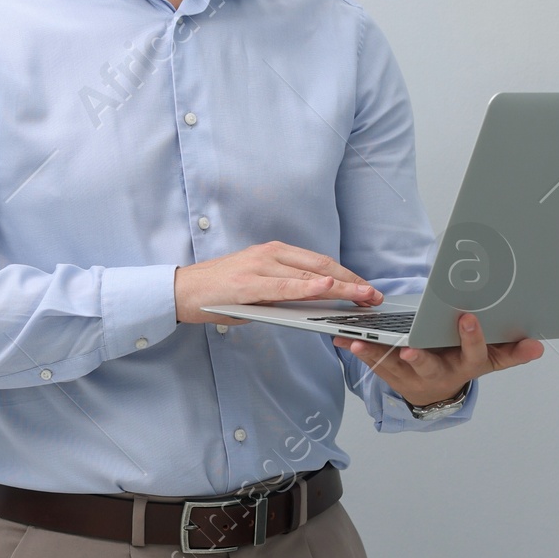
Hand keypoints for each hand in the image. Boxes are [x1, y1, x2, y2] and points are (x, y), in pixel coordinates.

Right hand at [175, 243, 380, 326]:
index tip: (368, 289)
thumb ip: (285, 292)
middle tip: (375, 296)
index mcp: (275, 253)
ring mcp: (260, 265)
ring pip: (309, 275)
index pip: (320, 263)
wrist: (183, 291)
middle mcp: (270, 253)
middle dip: (352, 282)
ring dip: (341, 287)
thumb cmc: (221, 293)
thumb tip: (318, 304)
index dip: (348, 276)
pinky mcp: (249, 282)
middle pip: (322, 266)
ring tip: (363, 297)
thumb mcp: (259, 289)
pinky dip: (309, 287)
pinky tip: (328, 290)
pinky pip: (285, 285)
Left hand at [332, 310, 543, 405]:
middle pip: (430, 366)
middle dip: (419, 358)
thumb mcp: (490, 360)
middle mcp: (439, 374)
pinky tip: (342, 338)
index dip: (470, 337)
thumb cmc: (462, 364)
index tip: (468, 318)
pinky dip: (357, 351)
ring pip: (394, 366)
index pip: (473, 351)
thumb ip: (512, 352)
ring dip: (376, 355)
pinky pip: (373, 363)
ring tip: (359, 341)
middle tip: (411, 350)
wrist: (437, 395)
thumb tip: (538, 347)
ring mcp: (413, 377)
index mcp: (466, 365)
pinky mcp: (391, 376)